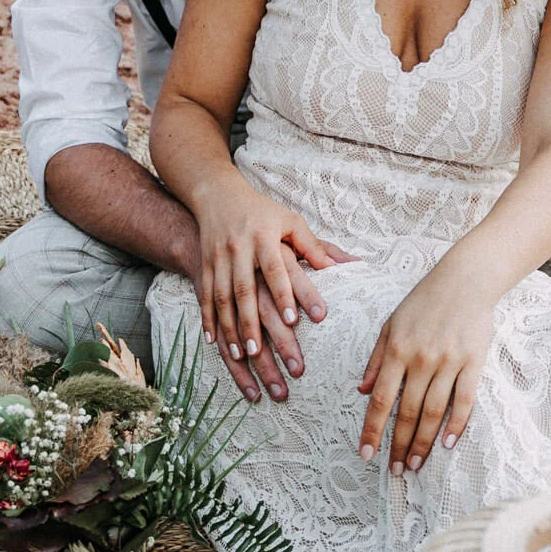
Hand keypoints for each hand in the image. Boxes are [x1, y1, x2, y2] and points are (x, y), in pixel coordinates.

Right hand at [189, 183, 345, 370]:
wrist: (218, 196)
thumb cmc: (263, 212)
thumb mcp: (290, 221)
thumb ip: (314, 246)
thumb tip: (344, 266)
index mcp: (264, 237)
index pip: (276, 270)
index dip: (285, 295)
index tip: (294, 320)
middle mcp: (239, 249)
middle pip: (245, 291)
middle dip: (252, 323)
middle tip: (261, 352)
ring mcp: (219, 259)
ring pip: (222, 299)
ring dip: (230, 328)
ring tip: (242, 355)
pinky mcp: (206, 266)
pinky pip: (205, 296)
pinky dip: (208, 320)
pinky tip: (215, 342)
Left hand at [358, 266, 493, 473]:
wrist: (465, 280)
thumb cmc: (424, 301)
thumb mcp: (391, 324)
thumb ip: (376, 358)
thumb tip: (361, 391)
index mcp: (397, 351)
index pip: (380, 400)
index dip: (372, 430)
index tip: (366, 454)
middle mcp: (421, 359)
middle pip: (407, 413)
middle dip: (399, 446)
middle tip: (395, 471)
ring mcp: (448, 362)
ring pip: (433, 412)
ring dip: (423, 443)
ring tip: (416, 464)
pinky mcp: (473, 362)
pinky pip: (464, 400)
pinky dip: (456, 424)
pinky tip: (446, 443)